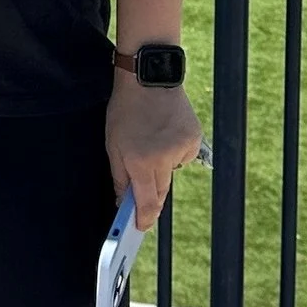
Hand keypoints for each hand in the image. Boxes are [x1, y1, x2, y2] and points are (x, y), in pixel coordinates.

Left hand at [105, 77, 202, 228]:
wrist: (149, 79)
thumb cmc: (126, 110)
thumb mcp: (113, 145)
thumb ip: (120, 177)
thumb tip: (124, 202)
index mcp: (141, 161)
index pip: (147, 203)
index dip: (145, 219)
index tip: (142, 228)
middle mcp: (164, 158)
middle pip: (161, 191)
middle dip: (151, 194)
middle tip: (142, 187)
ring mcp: (182, 148)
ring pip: (170, 172)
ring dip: (160, 167)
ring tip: (150, 142)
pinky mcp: (194, 139)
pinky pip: (182, 157)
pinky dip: (173, 152)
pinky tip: (164, 133)